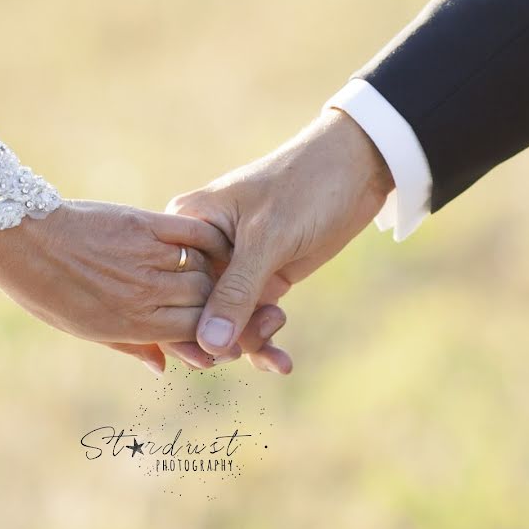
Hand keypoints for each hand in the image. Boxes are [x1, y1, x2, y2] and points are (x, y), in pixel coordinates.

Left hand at [0, 199, 279, 372]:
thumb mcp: (85, 329)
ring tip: (227, 273)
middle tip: (238, 302)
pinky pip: (194, 234)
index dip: (216, 335)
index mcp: (131, 325)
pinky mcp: (145, 225)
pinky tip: (219, 241)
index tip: (227, 333)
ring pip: (206, 271)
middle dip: (225, 307)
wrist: (22, 239)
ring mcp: (146, 259)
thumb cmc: (46, 290)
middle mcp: (145, 295)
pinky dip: (212, 239)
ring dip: (220, 273)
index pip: (195, 335)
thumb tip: (166, 369)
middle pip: (208, 304)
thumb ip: (132, 347)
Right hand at [167, 109, 394, 371]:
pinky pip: (251, 319)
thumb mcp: (267, 239)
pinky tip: (282, 362)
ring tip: (277, 339)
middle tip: (250, 350)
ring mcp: (233, 265)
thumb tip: (209, 346)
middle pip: (194, 310)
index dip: (180, 328)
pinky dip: (265, 341)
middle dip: (221, 338)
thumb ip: (236, 293)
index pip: (169, 287)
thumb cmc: (304, 187)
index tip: (206, 358)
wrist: (358, 167)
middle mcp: (203, 249)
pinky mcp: (262, 277)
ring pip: (225, 321)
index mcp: (187, 225)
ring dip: (250, 340)